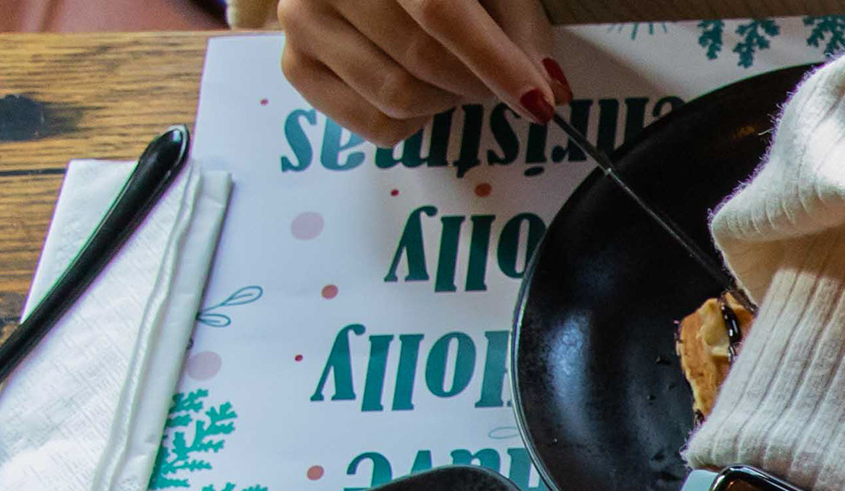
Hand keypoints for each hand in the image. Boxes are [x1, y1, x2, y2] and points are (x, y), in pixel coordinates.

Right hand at [280, 0, 561, 143]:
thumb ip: (520, 28)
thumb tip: (549, 89)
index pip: (440, 12)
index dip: (495, 62)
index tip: (539, 101)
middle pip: (423, 60)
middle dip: (477, 83)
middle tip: (499, 81)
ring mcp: (302, 22)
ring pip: (397, 98)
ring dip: (444, 102)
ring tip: (452, 76)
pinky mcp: (296, 66)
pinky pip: (373, 125)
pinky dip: (412, 122)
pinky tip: (416, 89)